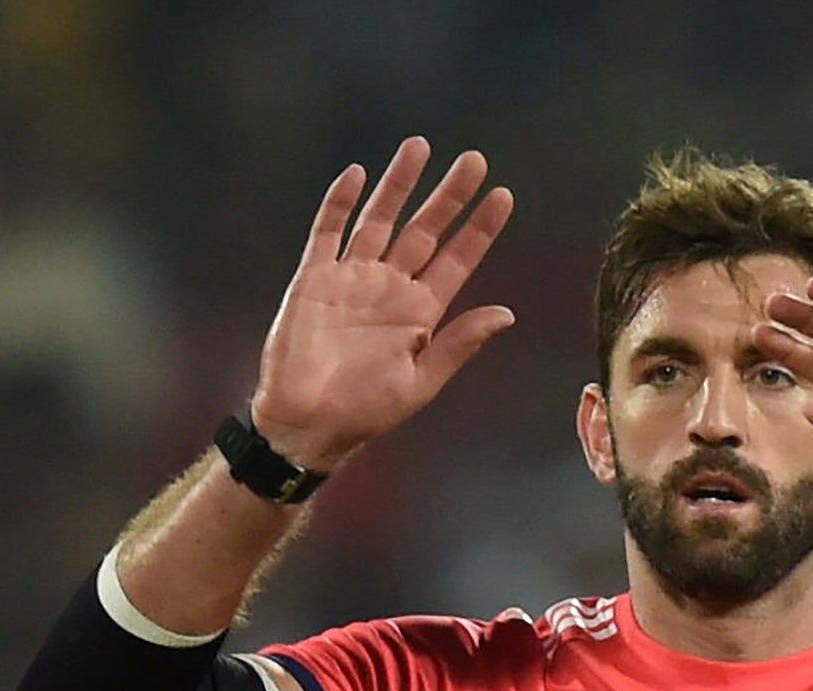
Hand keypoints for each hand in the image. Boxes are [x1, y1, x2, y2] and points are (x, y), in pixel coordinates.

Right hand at [250, 135, 515, 471]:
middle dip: (449, 195)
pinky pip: (328, 232)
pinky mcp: (314, 279)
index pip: (456, 260)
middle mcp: (389, 289)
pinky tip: (357, 175)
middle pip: (424, 229)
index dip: (479, 229)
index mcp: (419, 313)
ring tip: (419, 146)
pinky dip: (340, 203)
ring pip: (380, 219)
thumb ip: (459, 344)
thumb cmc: (364, 412)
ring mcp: (351, 279)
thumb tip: (507, 314)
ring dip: (399, 184)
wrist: (305, 422)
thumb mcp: (421, 382)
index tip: (503, 196)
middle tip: (475, 160)